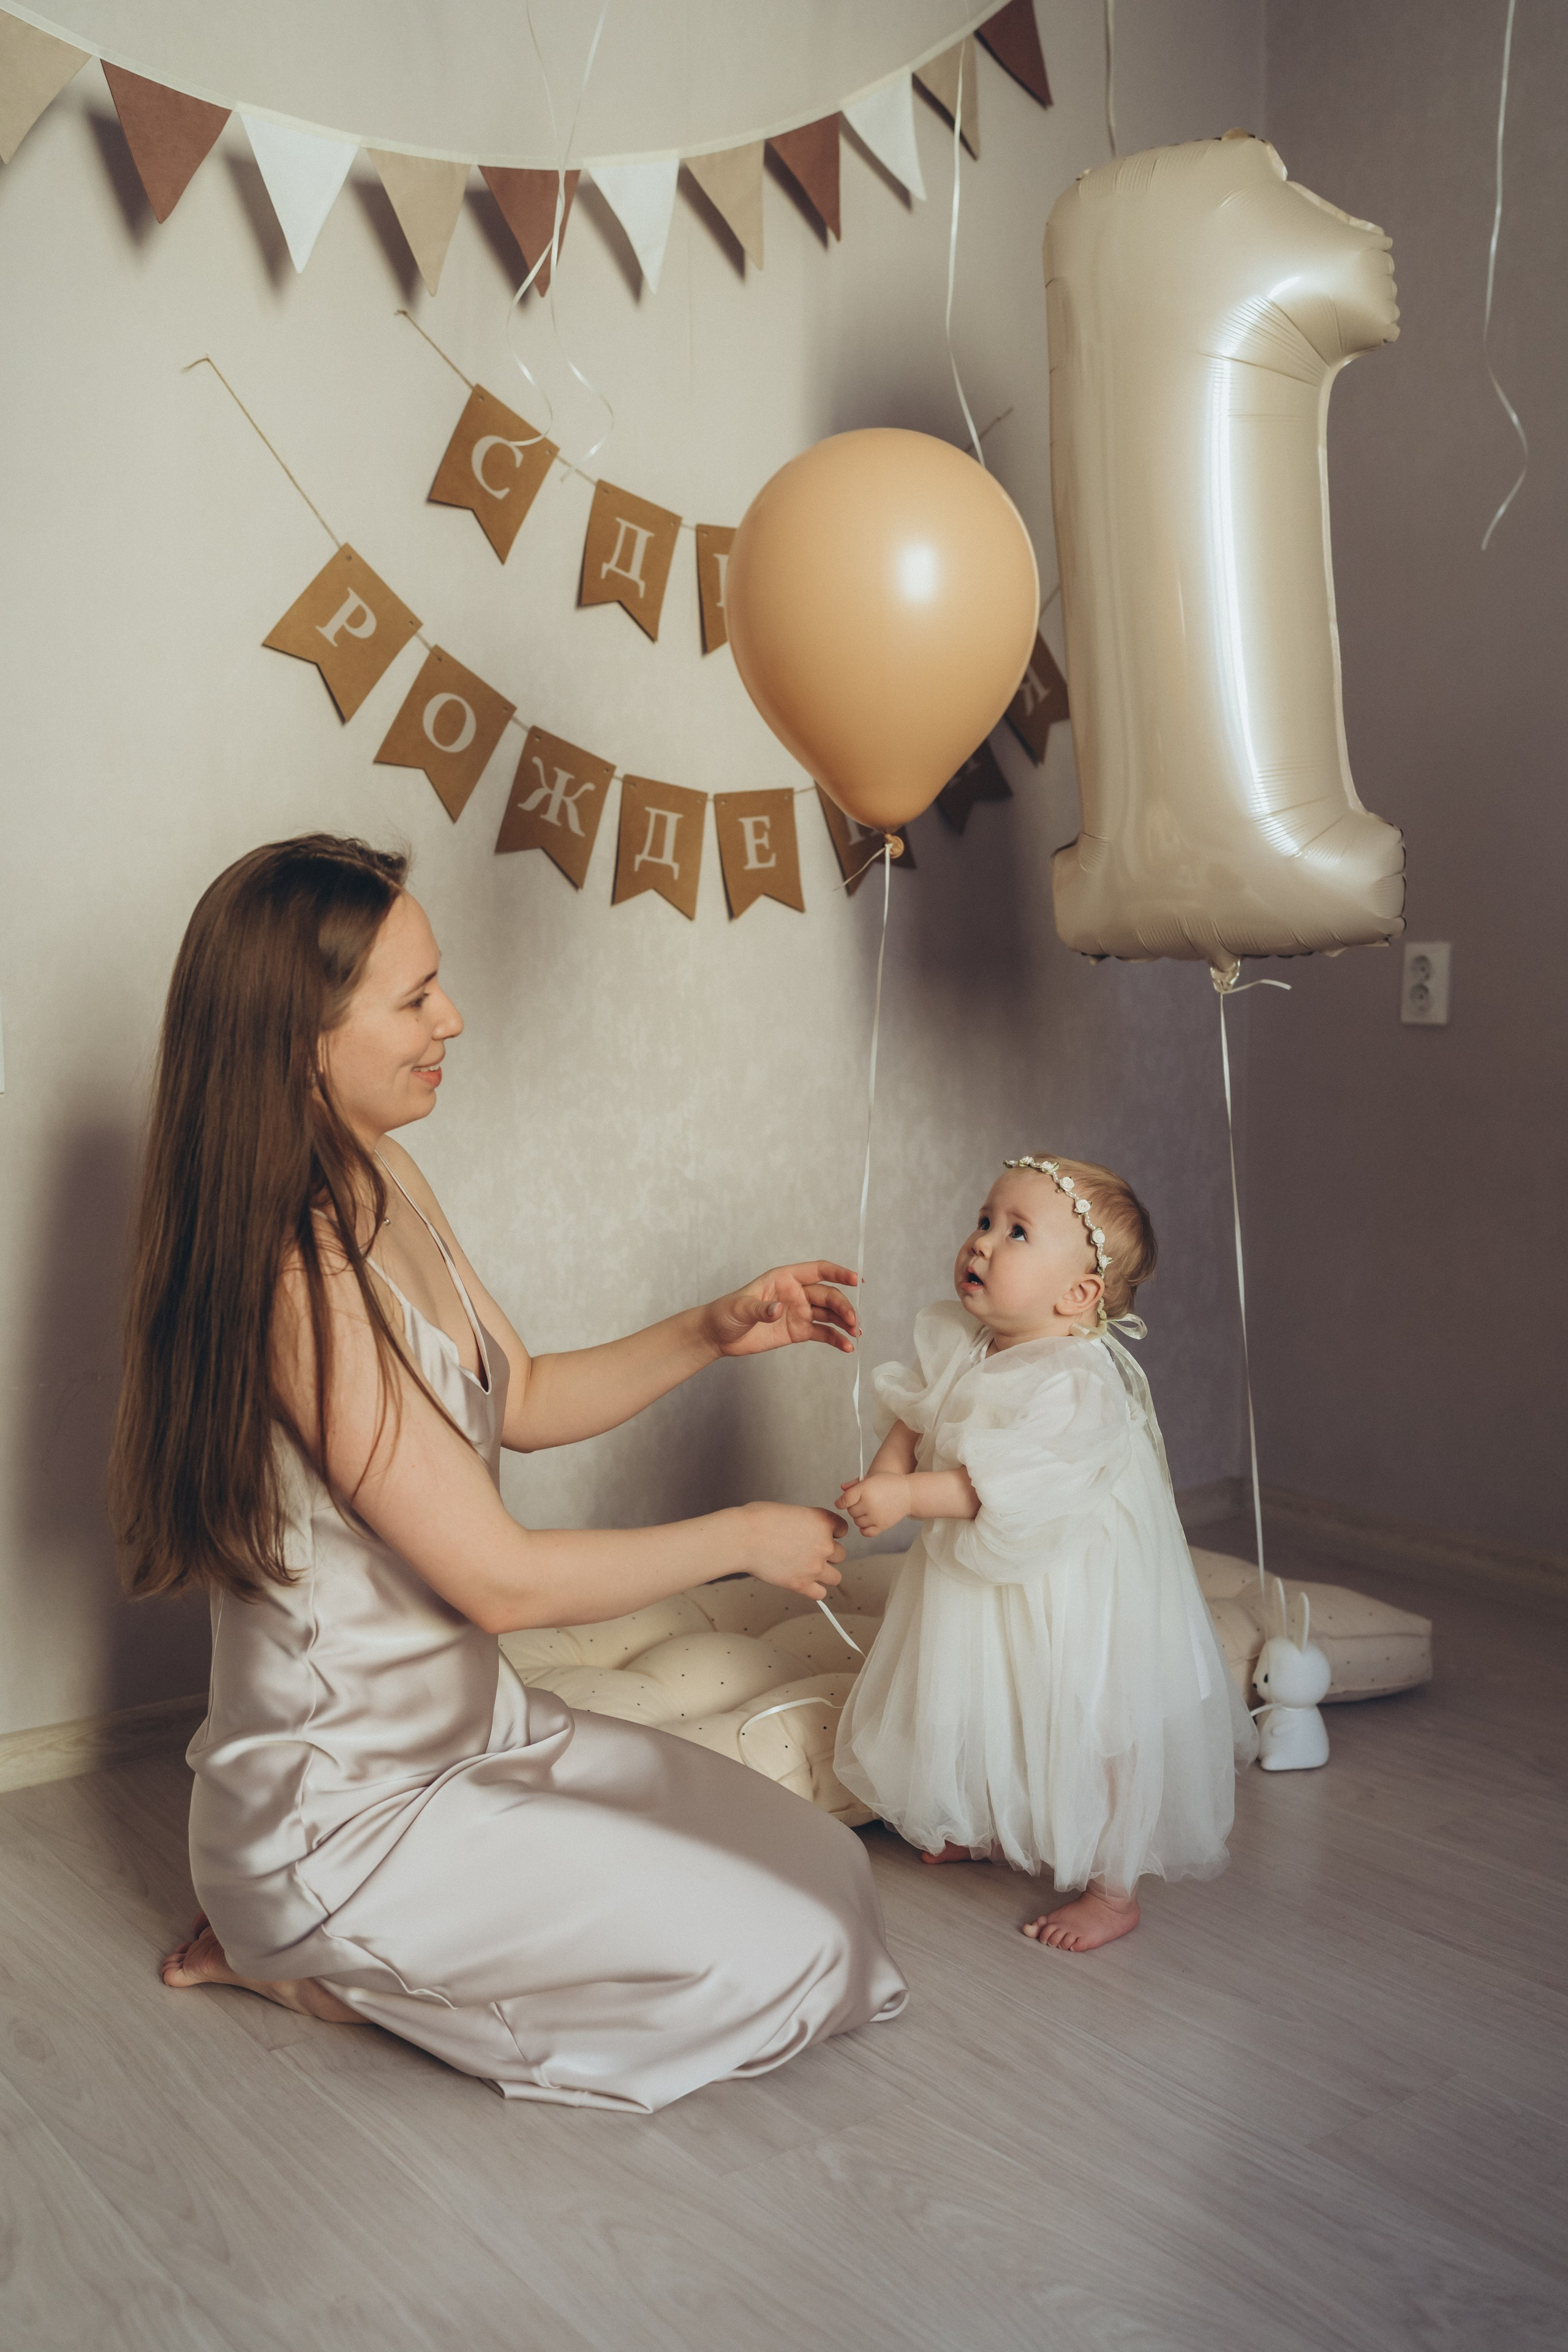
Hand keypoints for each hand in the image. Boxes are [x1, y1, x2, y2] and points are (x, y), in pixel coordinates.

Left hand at [705, 1263, 859, 1358]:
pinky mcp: (799, 1331)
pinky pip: (822, 1333)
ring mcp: (799, 1312)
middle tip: (852, 1321)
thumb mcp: (740, 1308)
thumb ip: (760, 1308)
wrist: (718, 1336)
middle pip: (828, 1295)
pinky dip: (836, 1338)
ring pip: (829, 1314)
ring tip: (856, 1334)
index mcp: (785, 1278)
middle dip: (843, 1306)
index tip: (856, 1280)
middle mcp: (797, 1293)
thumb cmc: (726, 1313)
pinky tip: (846, 1347)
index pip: (817, 1270)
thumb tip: (778, 1309)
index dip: (838, 1273)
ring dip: (844, 1322)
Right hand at [737, 1503, 846, 1597]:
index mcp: (822, 1521)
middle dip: (826, 1554)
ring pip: (836, 1577)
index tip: (820, 1535)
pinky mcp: (801, 1584)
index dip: (832, 1533)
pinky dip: (813, 1590)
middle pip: (840, 1555)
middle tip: (807, 1553)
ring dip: (824, 1574)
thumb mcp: (791, 1511)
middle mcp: (824, 1544)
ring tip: (808, 1570)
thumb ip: (806, 1523)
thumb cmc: (759, 1519)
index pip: (843, 1529)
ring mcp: (814, 1567)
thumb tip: (807, 1531)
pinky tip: (802, 1583)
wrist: (743, 1537)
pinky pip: (820, 1593)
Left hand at [837, 1474, 911, 1539]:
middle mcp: (869, 1503)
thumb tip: (842, 1489)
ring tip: (868, 1510)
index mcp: (864, 1490)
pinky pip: (865, 1532)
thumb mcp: (871, 1478)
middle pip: (851, 1512)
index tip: (841, 1503)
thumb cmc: (889, 1483)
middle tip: (862, 1503)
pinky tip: (869, 1521)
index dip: (840, 1502)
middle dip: (854, 1508)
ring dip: (859, 1518)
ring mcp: (875, 1516)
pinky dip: (864, 1528)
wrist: (909, 1493)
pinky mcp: (882, 1526)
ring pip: (857, 1522)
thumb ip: (854, 1484)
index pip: (844, 1500)